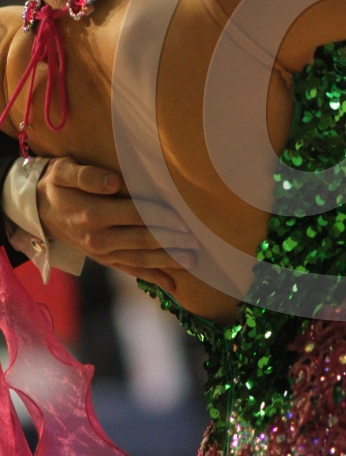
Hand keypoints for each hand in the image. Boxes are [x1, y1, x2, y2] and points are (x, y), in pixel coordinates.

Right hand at [36, 157, 199, 291]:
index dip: (160, 217)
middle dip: (171, 241)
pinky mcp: (105, 260)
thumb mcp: (63, 171)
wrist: (37, 210)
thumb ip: (87, 176)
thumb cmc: (57, 184)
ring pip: (140, 259)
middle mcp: (98, 238)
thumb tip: (114, 182)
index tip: (183, 219)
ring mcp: (102, 253)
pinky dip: (153, 278)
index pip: (134, 214)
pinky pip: (131, 270)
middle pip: (142, 239)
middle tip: (198, 242)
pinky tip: (173, 284)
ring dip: (168, 261)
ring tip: (194, 260)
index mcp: (91, 214)